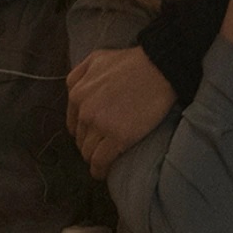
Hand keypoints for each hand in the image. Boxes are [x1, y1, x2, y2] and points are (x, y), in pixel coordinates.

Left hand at [66, 47, 175, 178]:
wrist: (159, 68)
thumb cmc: (132, 62)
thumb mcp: (96, 58)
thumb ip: (79, 75)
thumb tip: (73, 91)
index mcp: (76, 93)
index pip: (72, 123)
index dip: (83, 131)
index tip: (93, 136)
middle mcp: (83, 110)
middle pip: (80, 139)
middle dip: (89, 144)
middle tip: (103, 146)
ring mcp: (99, 125)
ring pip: (88, 152)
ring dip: (94, 157)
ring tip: (104, 160)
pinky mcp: (117, 138)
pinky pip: (100, 161)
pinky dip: (99, 170)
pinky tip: (102, 173)